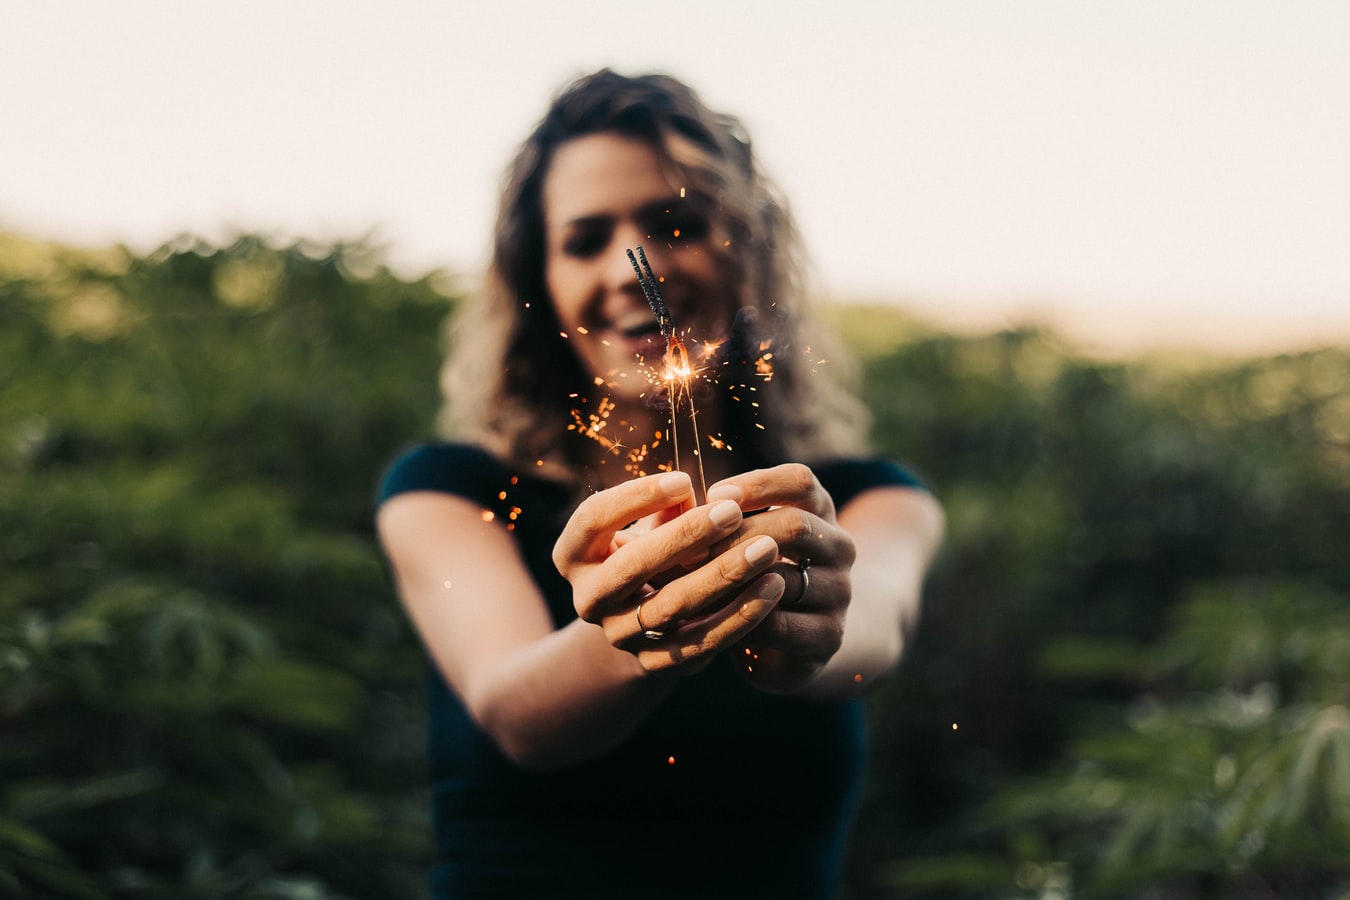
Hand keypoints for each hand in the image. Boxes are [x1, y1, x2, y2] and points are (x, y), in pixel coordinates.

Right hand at [552, 471, 785, 673]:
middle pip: (631, 566)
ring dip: (723, 575)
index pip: (592, 519)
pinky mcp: (655, 663)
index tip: (684, 479)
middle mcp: (588, 599)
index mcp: (573, 556)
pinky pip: (701, 641)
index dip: (635, 498)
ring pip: (671, 605)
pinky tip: (772, 587)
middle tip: (732, 512)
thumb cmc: (651, 551)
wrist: (644, 622)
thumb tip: (690, 492)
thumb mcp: (649, 527)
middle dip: (685, 536)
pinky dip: (740, 614)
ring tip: (766, 547)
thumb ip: (666, 511)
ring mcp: (619, 635)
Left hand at [704, 464, 857, 692]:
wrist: (789, 640)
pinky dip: (740, 618)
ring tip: (689, 584)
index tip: (713, 495)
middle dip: (737, 535)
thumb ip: (708, 518)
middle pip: (795, 525)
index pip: (800, 481)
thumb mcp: (734, 539)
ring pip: (785, 578)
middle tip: (688, 550)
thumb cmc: (748, 574)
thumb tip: (672, 500)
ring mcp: (840, 591)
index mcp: (819, 510)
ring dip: (733, 581)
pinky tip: (709, 617)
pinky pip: (780, 623)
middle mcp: (839, 545)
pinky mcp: (829, 635)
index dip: (758, 485)